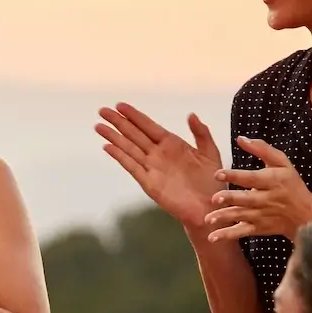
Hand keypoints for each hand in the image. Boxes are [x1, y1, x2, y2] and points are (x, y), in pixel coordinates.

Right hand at [95, 105, 221, 229]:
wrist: (210, 207)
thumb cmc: (212, 181)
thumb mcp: (210, 153)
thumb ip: (201, 134)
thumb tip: (190, 114)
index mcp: (173, 145)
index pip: (149, 126)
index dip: (135, 116)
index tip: (120, 105)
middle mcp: (158, 154)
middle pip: (134, 134)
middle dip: (118, 122)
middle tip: (102, 110)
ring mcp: (151, 168)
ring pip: (128, 148)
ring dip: (113, 137)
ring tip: (99, 126)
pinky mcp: (148, 183)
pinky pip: (131, 166)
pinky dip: (119, 156)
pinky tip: (108, 147)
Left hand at [204, 137, 311, 241]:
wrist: (305, 214)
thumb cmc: (290, 184)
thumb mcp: (282, 163)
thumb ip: (262, 149)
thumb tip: (240, 138)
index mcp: (272, 181)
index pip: (253, 178)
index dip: (235, 175)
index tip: (218, 173)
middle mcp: (267, 199)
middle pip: (247, 199)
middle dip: (231, 199)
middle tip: (214, 198)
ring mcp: (262, 214)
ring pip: (241, 216)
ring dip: (225, 217)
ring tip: (209, 219)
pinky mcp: (258, 227)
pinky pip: (241, 232)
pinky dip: (227, 235)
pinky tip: (213, 237)